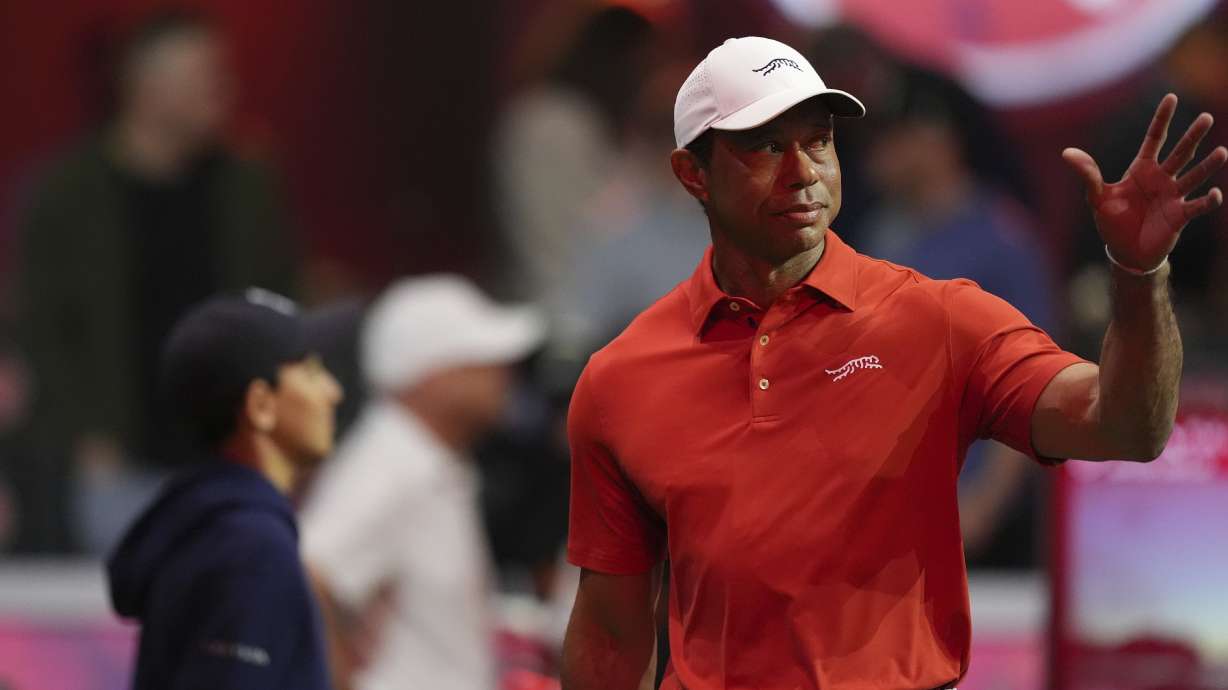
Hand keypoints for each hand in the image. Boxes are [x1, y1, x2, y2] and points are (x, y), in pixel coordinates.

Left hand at [1063, 94, 1227, 271]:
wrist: (1125, 251)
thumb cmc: (1112, 221)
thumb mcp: (1097, 197)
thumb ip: (1088, 174)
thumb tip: (1067, 153)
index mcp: (1142, 169)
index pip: (1155, 138)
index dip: (1162, 118)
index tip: (1171, 97)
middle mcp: (1162, 178)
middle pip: (1180, 152)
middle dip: (1193, 136)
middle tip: (1207, 118)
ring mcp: (1173, 196)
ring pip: (1194, 176)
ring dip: (1208, 166)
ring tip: (1223, 152)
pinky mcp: (1180, 216)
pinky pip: (1196, 207)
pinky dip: (1207, 201)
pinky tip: (1215, 193)